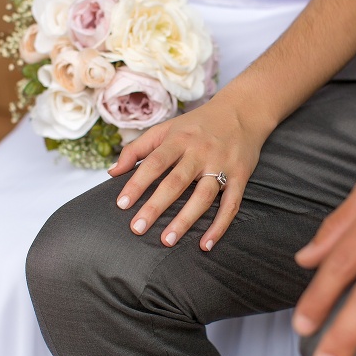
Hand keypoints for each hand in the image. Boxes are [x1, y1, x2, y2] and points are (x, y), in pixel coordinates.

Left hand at [109, 98, 268, 249]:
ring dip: (185, 220)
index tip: (121, 204)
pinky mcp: (240, 177)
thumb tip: (112, 172)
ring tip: (167, 241)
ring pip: (202, 196)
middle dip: (156, 207)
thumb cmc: (198, 124)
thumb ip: (138, 148)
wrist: (243, 110)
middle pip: (176, 182)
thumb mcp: (167, 128)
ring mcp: (221, 165)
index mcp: (179, 139)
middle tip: (137, 229)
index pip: (154, 163)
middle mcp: (200, 152)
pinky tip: (205, 245)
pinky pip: (231, 205)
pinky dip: (219, 226)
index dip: (137, 183)